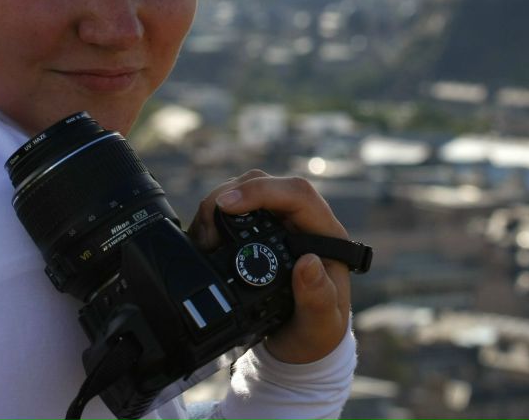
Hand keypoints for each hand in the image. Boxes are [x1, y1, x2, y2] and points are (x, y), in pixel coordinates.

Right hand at [188, 170, 350, 363]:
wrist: (301, 344)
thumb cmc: (317, 331)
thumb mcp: (321, 324)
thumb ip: (318, 298)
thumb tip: (308, 263)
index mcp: (325, 234)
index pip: (297, 193)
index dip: (261, 191)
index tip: (226, 205)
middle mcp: (301, 221)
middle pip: (264, 183)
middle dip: (229, 197)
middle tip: (206, 234)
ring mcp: (278, 223)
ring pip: (244, 191)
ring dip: (216, 208)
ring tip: (203, 242)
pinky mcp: (257, 230)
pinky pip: (232, 209)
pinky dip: (212, 220)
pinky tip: (202, 242)